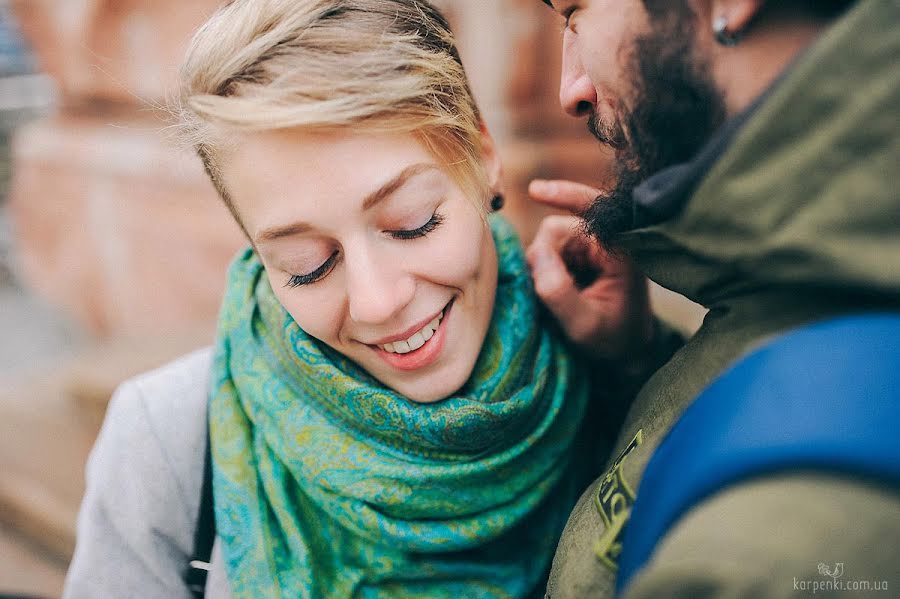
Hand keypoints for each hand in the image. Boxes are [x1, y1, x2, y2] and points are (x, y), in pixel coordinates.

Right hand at [526, 179, 653, 365]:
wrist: (624, 352)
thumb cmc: (612, 341)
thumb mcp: (585, 325)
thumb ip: (559, 293)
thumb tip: (535, 255)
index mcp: (621, 250)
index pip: (593, 209)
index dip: (565, 195)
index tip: (535, 191)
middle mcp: (606, 241)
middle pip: (556, 229)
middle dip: (544, 259)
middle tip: (549, 296)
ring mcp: (590, 248)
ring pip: (547, 243)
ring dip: (543, 269)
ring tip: (558, 300)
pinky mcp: (578, 256)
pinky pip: (547, 253)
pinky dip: (544, 271)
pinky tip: (557, 292)